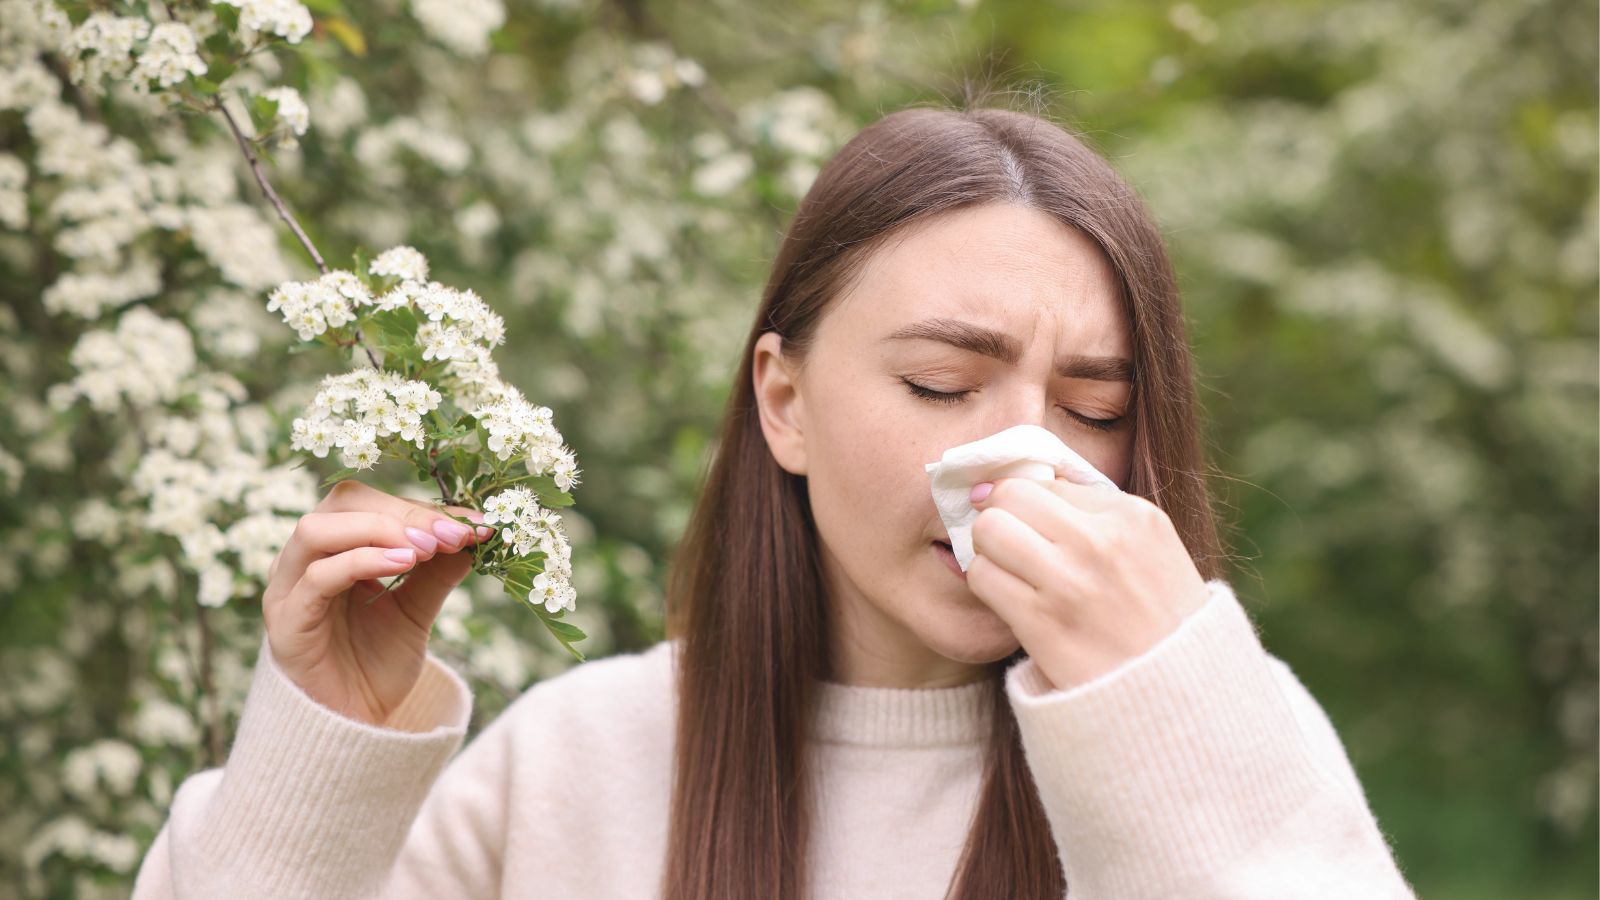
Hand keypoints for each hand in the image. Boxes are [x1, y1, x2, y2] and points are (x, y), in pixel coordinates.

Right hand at [262, 480, 493, 725]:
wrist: (353, 727)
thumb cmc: (377, 663)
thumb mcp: (417, 609)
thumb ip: (438, 570)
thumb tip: (474, 531)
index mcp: (335, 548)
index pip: (372, 502)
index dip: (423, 507)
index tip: (473, 524)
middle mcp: (304, 560)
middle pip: (343, 503)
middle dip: (403, 512)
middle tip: (450, 534)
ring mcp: (288, 588)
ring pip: (318, 530)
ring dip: (379, 530)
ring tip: (427, 549)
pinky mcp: (286, 621)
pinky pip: (317, 577)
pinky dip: (362, 561)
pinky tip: (405, 564)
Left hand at [966, 476, 1208, 690]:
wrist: (1179, 696)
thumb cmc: (1161, 621)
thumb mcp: (1152, 550)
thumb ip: (1098, 514)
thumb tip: (1026, 484)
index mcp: (1133, 516)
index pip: (1048, 482)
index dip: (1030, 504)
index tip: (1031, 526)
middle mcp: (1101, 541)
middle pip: (1009, 495)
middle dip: (1000, 516)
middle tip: (1009, 543)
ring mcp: (1070, 582)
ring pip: (988, 530)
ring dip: (990, 550)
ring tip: (1010, 572)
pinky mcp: (1042, 622)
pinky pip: (983, 577)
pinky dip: (987, 585)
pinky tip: (1010, 600)